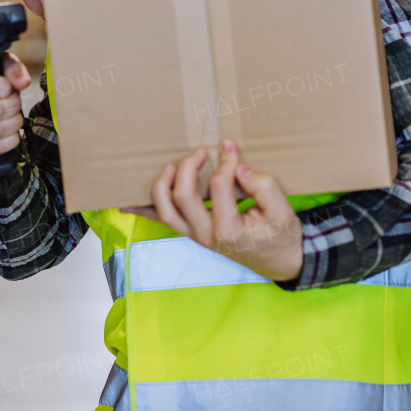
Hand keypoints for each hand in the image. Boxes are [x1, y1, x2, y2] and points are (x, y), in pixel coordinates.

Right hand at [0, 54, 29, 159]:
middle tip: (16, 103)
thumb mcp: (3, 66)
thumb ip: (14, 69)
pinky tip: (11, 134)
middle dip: (13, 107)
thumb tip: (22, 81)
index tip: (10, 88)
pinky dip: (7, 143)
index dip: (3, 88)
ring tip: (15, 117)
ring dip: (13, 124)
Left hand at [123, 139, 303, 281]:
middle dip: (187, 168)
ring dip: (162, 186)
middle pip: (182, 197)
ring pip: (166, 212)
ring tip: (170, 166)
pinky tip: (127, 203)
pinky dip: (146, 211)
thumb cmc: (281, 235)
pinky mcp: (194, 235)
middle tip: (200, 152)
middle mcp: (207, 235)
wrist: (281, 262)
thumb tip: (237, 166)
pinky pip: (165, 222)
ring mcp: (197, 237)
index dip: (225, 162)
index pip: (218, 185)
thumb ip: (262, 185)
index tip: (231, 148)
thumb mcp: (283, 209)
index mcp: (229, 229)